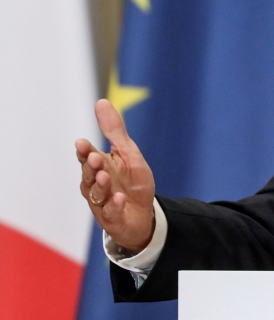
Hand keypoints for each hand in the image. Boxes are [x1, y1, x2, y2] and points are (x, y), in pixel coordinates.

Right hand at [76, 99, 155, 252]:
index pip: (87, 156)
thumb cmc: (132, 180)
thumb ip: (114, 130)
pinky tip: (119, 198)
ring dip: (100, 185)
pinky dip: (114, 205)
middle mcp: (96, 184)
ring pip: (96, 193)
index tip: (83, 143)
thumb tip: (101, 101)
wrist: (143, 212)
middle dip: (91, 166)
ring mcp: (102, 202)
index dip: (84, 151)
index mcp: (100, 166)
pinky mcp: (112, 217)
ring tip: (105, 176)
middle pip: (89, 174)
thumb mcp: (128, 152)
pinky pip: (110, 212)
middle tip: (95, 158)